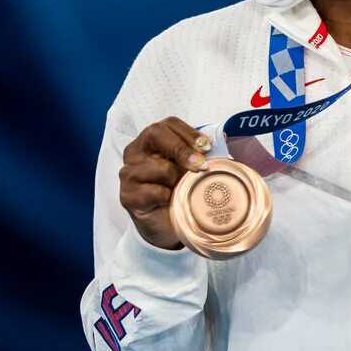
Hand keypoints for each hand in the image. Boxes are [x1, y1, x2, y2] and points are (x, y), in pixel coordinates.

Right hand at [119, 117, 210, 249]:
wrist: (168, 225)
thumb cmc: (180, 192)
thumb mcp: (193, 170)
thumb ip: (201, 154)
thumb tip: (223, 139)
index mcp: (151, 142)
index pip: (167, 124)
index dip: (189, 132)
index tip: (207, 147)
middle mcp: (136, 152)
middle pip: (155, 133)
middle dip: (183, 148)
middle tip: (201, 166)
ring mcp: (128, 173)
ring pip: (159, 166)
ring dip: (177, 179)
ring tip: (180, 190)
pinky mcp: (127, 195)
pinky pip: (152, 191)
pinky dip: (166, 197)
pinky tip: (168, 201)